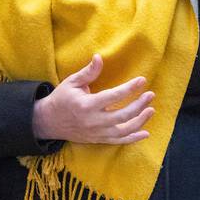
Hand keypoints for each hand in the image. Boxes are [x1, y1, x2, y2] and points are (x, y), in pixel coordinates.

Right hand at [32, 54, 154, 144]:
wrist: (48, 122)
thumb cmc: (61, 99)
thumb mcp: (71, 82)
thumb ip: (88, 72)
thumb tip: (99, 57)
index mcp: (86, 105)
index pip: (113, 96)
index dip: (129, 88)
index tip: (142, 80)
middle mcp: (93, 121)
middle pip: (122, 115)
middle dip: (139, 105)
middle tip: (150, 95)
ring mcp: (96, 133)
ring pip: (123, 130)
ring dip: (140, 121)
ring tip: (151, 110)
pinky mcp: (98, 139)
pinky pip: (118, 141)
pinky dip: (133, 138)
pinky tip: (145, 133)